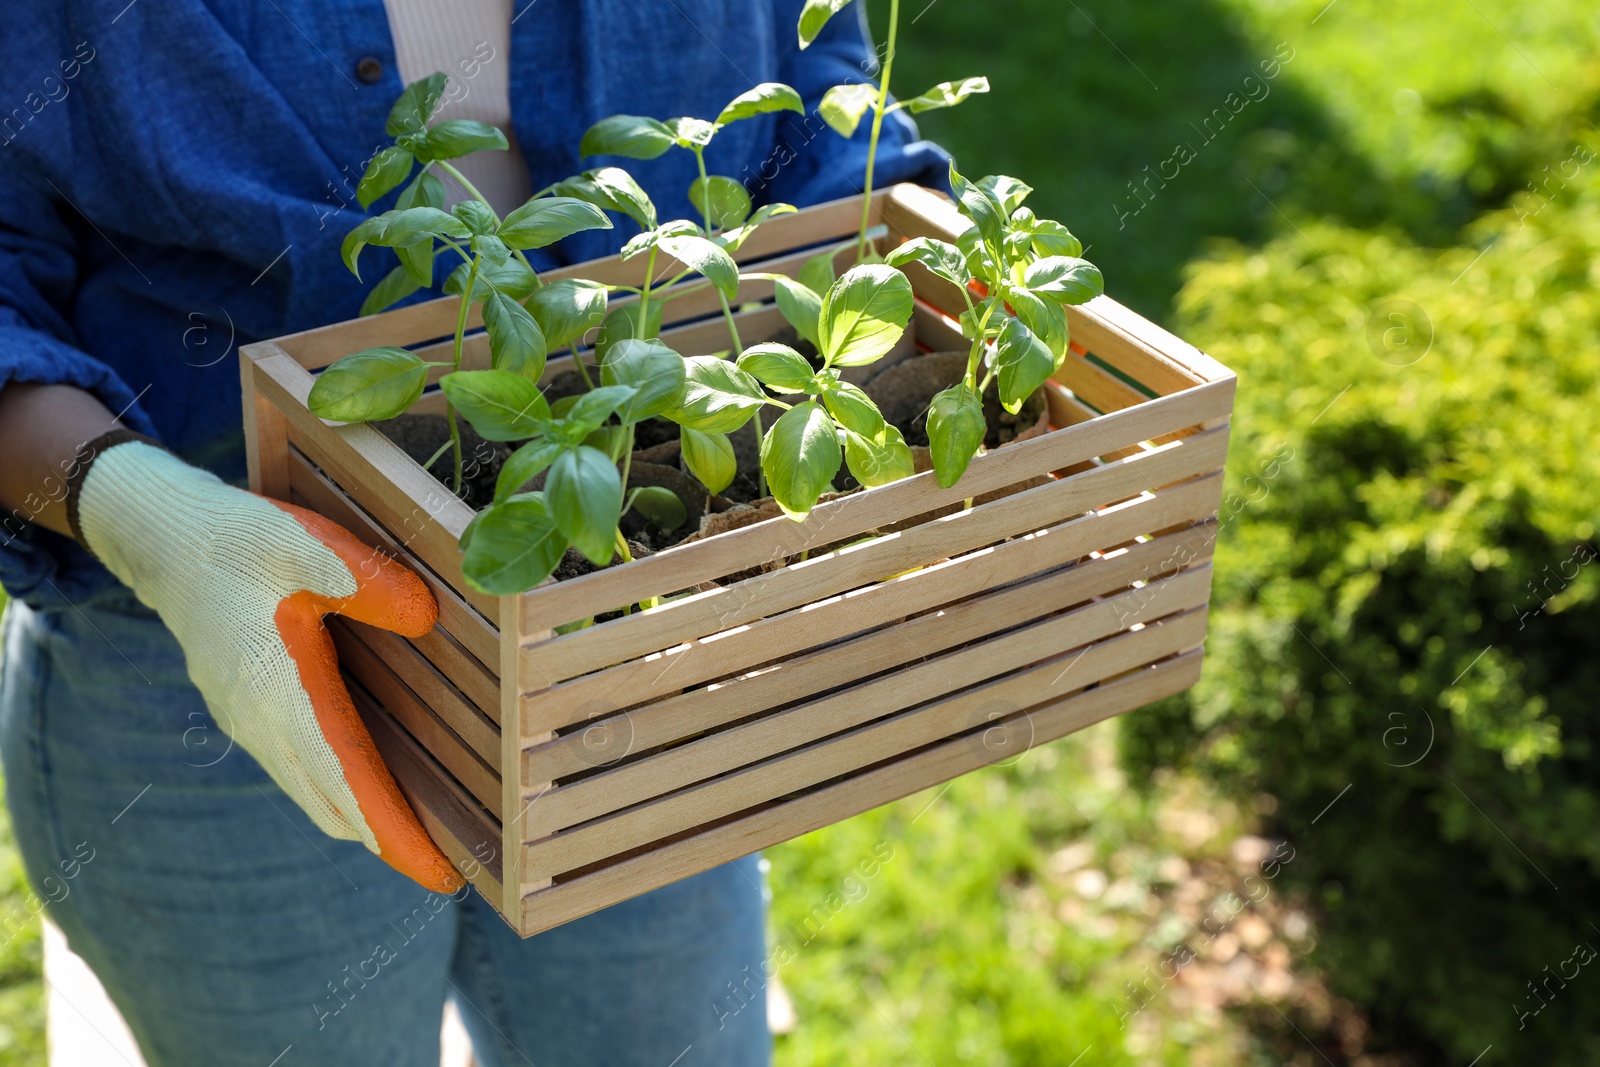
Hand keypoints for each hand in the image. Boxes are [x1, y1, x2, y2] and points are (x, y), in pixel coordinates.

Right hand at [75, 440, 462, 891]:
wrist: (164, 539)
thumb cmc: (242, 541)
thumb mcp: (313, 548)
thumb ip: (373, 586)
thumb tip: (428, 620)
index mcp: (281, 695)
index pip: (350, 787)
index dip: (399, 836)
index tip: (444, 875)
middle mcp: (262, 725)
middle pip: (336, 809)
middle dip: (392, 843)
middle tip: (452, 865)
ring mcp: (249, 724)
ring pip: (315, 795)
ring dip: (365, 820)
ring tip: (424, 836)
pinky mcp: (246, 713)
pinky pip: (299, 773)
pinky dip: (341, 792)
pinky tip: (372, 783)